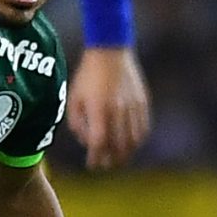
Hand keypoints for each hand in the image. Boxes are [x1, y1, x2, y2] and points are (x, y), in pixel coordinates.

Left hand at [66, 48, 150, 169]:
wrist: (110, 51)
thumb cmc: (87, 76)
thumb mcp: (74, 99)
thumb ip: (77, 124)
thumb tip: (87, 141)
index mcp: (99, 110)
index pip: (99, 143)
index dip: (95, 158)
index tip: (92, 165)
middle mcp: (118, 111)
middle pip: (118, 146)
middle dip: (111, 160)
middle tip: (105, 165)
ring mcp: (132, 107)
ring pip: (133, 140)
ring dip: (126, 153)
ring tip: (119, 158)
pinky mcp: (142, 103)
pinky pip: (143, 128)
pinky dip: (137, 140)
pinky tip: (130, 143)